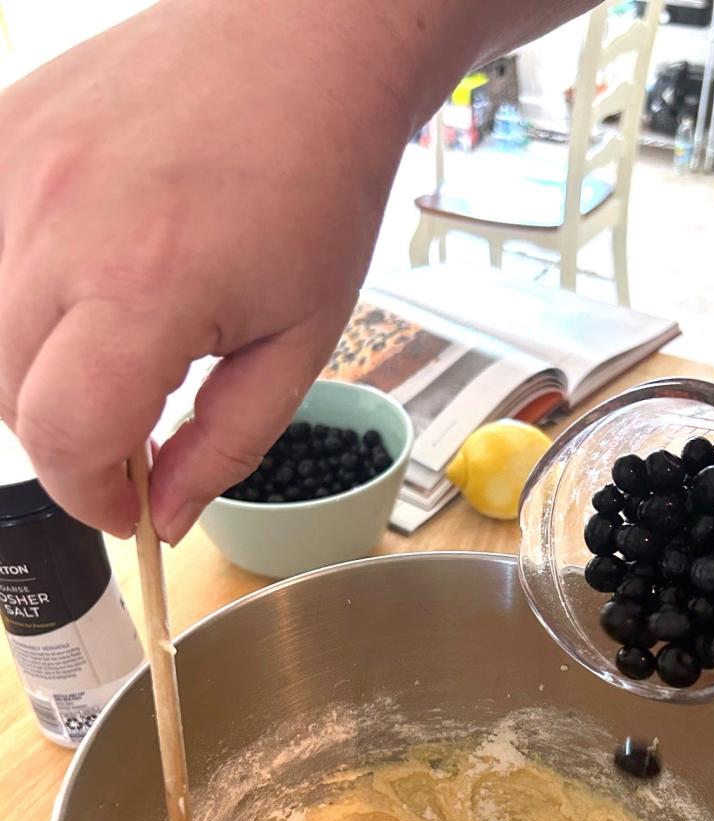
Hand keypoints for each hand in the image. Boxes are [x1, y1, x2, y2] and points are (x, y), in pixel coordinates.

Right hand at [0, 0, 450, 541]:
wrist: (300, 45)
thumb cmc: (317, 188)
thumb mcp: (300, 343)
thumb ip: (225, 445)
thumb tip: (162, 516)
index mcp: (143, 288)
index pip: (60, 436)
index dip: (90, 494)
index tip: (125, 506)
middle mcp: (55, 225)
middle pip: (6, 397)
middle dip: (66, 440)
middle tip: (129, 429)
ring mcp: (13, 168)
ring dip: (34, 370)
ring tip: (112, 348)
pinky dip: (16, 296)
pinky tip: (81, 285)